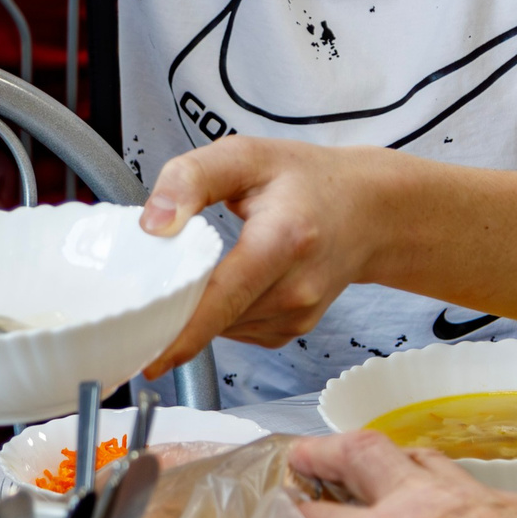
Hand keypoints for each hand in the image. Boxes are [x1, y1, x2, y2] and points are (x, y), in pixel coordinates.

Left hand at [138, 138, 384, 376]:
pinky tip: (233, 281)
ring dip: (201, 308)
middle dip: (176, 312)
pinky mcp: (294, 328)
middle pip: (216, 318)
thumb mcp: (245, 156)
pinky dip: (222, 312)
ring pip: (223, 327)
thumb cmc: (305, 180)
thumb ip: (191, 179)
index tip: (147, 360)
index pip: (224, 297)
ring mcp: (299, 314)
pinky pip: (237, 330)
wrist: (369, 210)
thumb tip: (153, 225)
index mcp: (283, 239)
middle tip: (147, 290)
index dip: (182, 333)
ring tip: (204, 267)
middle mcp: (297, 287)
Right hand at [284, 431, 516, 517]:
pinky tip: (445, 502)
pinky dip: (435, 476)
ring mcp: (469, 496)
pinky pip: (459, 475)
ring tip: (369, 466)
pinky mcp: (507, 502)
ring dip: (383, 455)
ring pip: (414, 453)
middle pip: (362, 453)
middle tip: (301, 454)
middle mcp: (423, 504)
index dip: (284, 517)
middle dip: (324, 450)